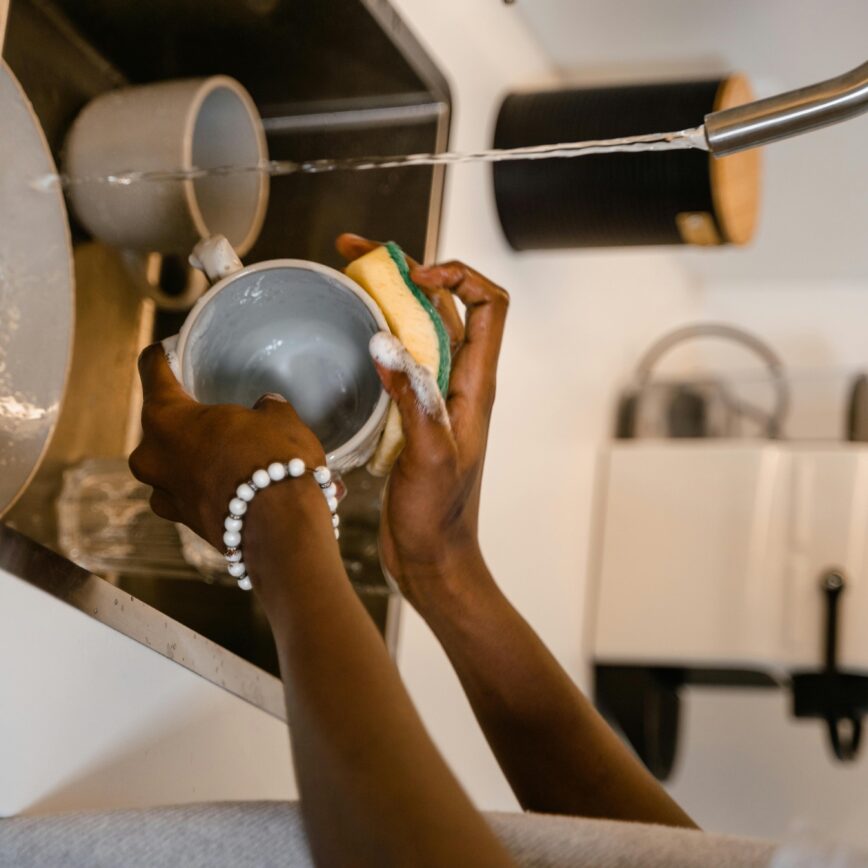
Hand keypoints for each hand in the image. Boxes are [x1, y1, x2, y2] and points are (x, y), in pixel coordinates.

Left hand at [129, 345, 331, 574]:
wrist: (282, 529)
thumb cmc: (274, 461)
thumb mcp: (278, 420)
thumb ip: (266, 410)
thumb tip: (265, 408)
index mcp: (166, 417)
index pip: (153, 370)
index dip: (161, 356)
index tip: (168, 350)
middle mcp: (152, 456)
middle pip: (163, 425)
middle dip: (191, 422)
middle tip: (220, 417)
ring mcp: (165, 494)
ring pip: (179, 466)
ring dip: (203, 460)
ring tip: (242, 459)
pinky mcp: (186, 523)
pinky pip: (198, 497)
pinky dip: (217, 490)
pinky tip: (246, 489)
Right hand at [337, 234, 508, 606]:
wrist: (432, 557)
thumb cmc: (438, 515)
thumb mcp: (429, 456)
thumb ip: (413, 400)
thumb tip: (385, 344)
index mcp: (474, 384)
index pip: (489, 305)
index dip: (457, 275)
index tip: (411, 274)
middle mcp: (458, 381)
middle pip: (445, 304)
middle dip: (405, 269)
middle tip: (352, 250)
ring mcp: (435, 394)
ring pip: (418, 326)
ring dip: (387, 295)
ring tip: (344, 276)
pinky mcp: (412, 410)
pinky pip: (398, 357)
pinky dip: (375, 333)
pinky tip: (347, 333)